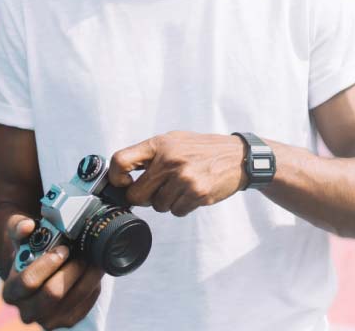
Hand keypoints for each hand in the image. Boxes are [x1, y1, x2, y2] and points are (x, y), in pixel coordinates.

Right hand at [0, 217, 103, 328]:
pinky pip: (86, 304)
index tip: (62, 248)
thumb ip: (18, 227)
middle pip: (53, 294)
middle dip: (71, 271)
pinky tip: (93, 272)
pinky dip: (93, 286)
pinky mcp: (67, 321)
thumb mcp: (19, 236)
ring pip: (74, 299)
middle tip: (82, 254)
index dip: (47, 264)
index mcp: (11, 291)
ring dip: (87, 276)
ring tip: (94, 258)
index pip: (28, 282)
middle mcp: (27, 310)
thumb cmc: (28, 251)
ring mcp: (47, 319)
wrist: (36, 270)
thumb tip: (26, 226)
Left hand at [108, 130, 247, 216]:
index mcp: (159, 144)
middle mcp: (169, 160)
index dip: (116, 178)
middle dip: (144, 198)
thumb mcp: (174, 141)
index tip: (124, 183)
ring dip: (167, 202)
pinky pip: (176, 212)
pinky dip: (182, 207)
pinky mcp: (197, 193)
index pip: (120, 161)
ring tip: (182, 187)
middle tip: (157, 190)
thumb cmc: (201, 150)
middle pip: (136, 194)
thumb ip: (149, 155)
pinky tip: (193, 193)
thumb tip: (121, 178)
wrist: (238, 157)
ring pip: (158, 206)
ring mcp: (184, 177)